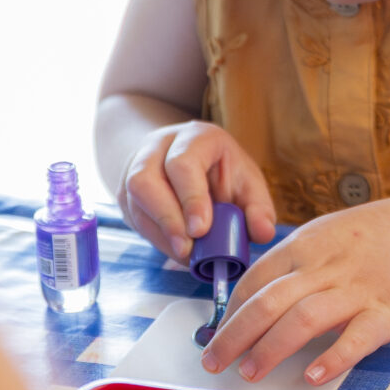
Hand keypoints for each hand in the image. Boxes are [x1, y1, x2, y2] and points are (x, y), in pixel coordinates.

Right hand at [119, 121, 276, 261]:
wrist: (188, 161)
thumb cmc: (223, 171)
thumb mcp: (247, 182)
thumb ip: (258, 207)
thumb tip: (263, 233)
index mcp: (196, 137)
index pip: (182, 164)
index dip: (190, 198)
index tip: (201, 229)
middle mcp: (159, 147)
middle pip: (146, 179)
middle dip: (168, 218)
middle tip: (188, 250)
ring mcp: (136, 167)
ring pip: (133, 197)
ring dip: (158, 230)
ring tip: (182, 252)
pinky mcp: (126, 191)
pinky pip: (133, 214)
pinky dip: (154, 236)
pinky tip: (174, 248)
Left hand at [199, 189, 389, 384]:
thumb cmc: (377, 234)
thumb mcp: (328, 232)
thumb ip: (294, 261)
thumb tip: (254, 297)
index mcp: (307, 244)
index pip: (255, 279)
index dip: (229, 311)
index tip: (215, 336)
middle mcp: (327, 266)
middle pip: (269, 302)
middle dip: (234, 336)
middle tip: (213, 363)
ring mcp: (359, 289)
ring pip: (304, 320)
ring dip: (270, 349)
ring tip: (249, 373)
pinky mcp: (389, 312)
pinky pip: (357, 338)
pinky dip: (333, 358)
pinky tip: (312, 376)